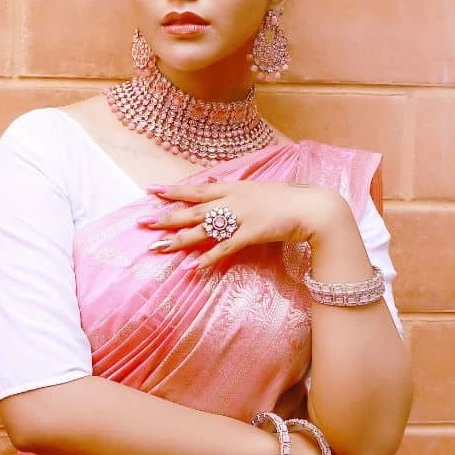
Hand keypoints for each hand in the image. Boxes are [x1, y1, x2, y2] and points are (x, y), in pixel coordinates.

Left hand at [139, 180, 349, 268]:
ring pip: (203, 229)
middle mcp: (232, 201)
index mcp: (233, 187)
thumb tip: (217, 187)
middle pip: (193, 209)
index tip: (151, 190)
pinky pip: (224, 248)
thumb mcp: (258, 189)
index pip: (197, 189)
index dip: (173, 191)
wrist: (311, 207)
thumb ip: (236, 191)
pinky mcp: (251, 234)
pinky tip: (192, 267)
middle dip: (167, 216)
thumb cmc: (287, 199)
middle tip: (143, 222)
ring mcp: (241, 217)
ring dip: (179, 239)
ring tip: (158, 247)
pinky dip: (208, 258)